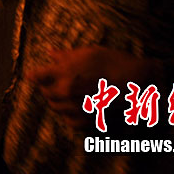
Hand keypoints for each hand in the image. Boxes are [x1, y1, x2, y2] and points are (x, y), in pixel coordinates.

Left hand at [28, 46, 160, 128]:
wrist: (141, 85)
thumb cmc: (116, 64)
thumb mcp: (90, 52)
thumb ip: (67, 55)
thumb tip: (51, 54)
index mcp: (65, 73)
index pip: (38, 76)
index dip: (33, 75)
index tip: (31, 75)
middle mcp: (67, 93)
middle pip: (45, 93)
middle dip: (45, 87)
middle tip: (50, 82)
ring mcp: (78, 108)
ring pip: (56, 107)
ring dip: (56, 100)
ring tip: (63, 93)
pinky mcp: (89, 121)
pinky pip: (70, 121)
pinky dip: (68, 115)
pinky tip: (74, 107)